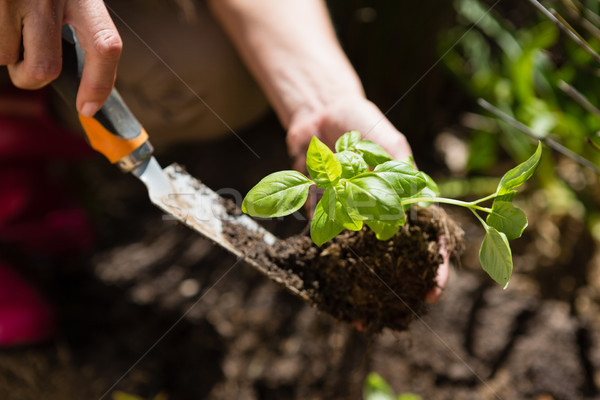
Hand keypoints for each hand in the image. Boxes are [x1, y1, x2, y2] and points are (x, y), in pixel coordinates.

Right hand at [1, 0, 121, 116]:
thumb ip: (76, 23)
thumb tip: (79, 85)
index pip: (105, 46)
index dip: (99, 84)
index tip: (88, 108)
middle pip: (44, 67)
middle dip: (30, 76)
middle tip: (23, 61)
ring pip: (5, 57)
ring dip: (3, 51)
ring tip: (4, 17)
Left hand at [286, 96, 447, 303]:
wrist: (319, 113)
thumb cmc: (362, 123)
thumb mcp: (390, 144)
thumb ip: (401, 172)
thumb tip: (419, 209)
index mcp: (403, 195)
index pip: (425, 235)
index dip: (432, 263)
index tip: (433, 290)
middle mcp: (378, 210)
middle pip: (393, 252)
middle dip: (396, 281)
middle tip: (395, 310)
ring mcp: (350, 213)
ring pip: (358, 252)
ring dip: (359, 278)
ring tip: (360, 307)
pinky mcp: (323, 210)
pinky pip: (324, 238)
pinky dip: (325, 256)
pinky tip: (326, 278)